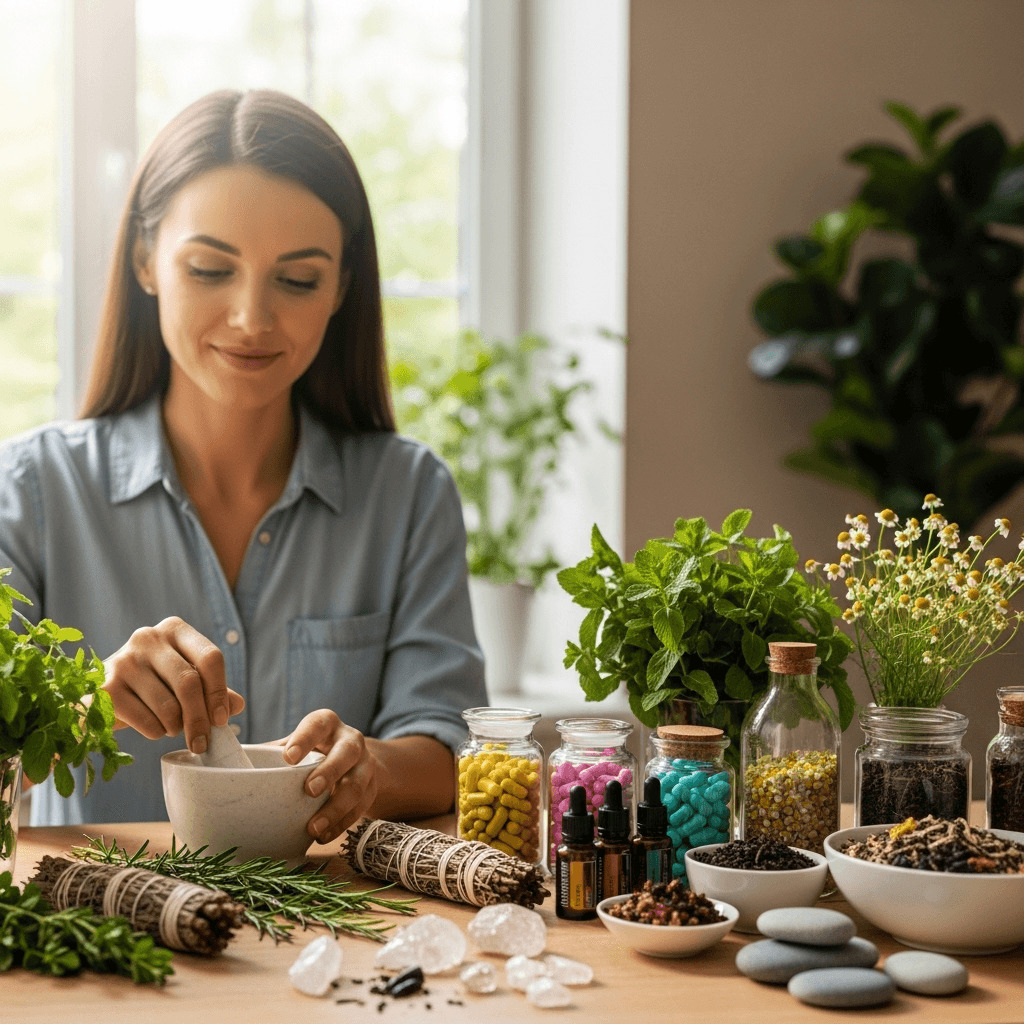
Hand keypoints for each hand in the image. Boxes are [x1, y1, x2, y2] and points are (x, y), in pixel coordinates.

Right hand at [102, 616, 244, 753]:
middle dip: (200, 719)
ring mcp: (124, 661)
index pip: (210, 657)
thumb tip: (237, 705)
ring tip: (171, 726)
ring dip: (176, 726)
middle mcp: (148, 638)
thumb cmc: (152, 685)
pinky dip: (156, 732)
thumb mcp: (185, 680)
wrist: (101, 695)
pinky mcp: (106, 688)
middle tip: (202, 742)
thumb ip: (213, 690)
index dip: (219, 692)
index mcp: (175, 629)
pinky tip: (151, 726)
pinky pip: (146, 721)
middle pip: (189, 683)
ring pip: (168, 706)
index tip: (222, 719)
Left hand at [280, 710, 381, 843]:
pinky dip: (342, 824)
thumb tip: (225, 766)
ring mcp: (365, 765)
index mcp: (327, 724)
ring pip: (357, 785)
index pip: (318, 724)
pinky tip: (324, 835)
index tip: (288, 758)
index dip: (305, 739)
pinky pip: (361, 808)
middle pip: (347, 752)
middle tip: (308, 790)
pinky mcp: (372, 788)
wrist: (355, 760)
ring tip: (314, 828)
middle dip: (329, 771)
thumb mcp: (295, 744)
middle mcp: (351, 740)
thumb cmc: (312, 752)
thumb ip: (270, 753)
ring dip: (336, 808)